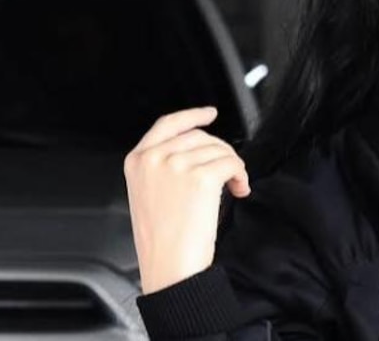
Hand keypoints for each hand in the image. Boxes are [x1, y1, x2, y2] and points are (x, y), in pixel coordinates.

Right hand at [123, 107, 250, 293]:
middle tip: (228, 173)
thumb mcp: (148, 192)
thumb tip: (197, 149)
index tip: (210, 114)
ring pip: (220, 149)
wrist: (169, 265)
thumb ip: (162, 165)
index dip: (192, 115)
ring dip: (233, 167)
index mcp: (137, 160)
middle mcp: (154, 158)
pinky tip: (239, 189)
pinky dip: (242, 175)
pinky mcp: (200, 177)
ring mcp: (176, 165)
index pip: (168, 124)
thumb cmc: (162, 238)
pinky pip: (232, 163)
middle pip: (200, 136)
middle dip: (221, 151)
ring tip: (233, 187)